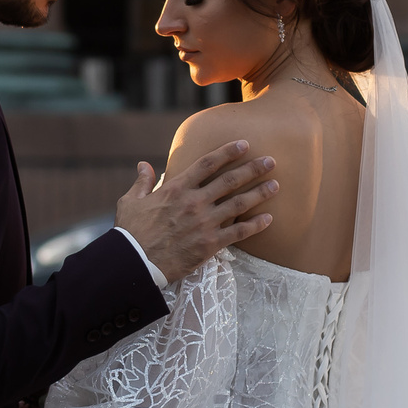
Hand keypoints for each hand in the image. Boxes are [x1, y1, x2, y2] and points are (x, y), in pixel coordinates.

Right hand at [113, 140, 277, 280]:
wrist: (136, 263)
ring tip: (276, 185)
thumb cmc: (131, 232)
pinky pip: (238, 233)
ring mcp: (204, 223)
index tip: (244, 144)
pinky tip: (269, 219)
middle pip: (229, 180)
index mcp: (177, 189)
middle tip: (271, 161)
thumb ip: (142, 181)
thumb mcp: (131, 201)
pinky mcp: (210, 244)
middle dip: (252, 169)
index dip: (228, 152)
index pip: (207, 164)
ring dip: (259, 193)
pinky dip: (255, 225)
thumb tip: (143, 165)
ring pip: (238, 204)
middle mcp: (194, 202)